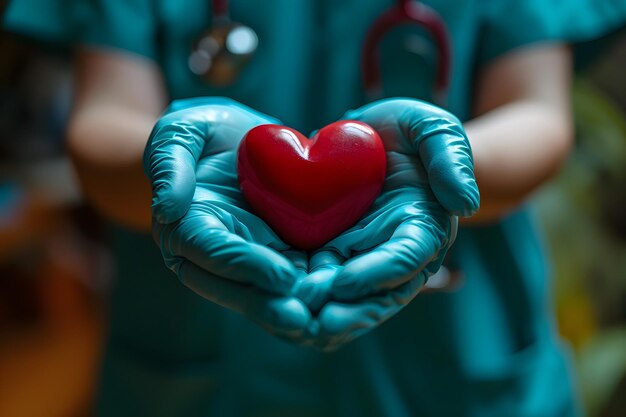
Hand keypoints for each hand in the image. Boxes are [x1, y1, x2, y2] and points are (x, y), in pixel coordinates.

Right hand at [144, 97, 311, 340]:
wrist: (238, 142)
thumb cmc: (202, 134)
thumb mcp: (180, 132)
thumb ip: (170, 165)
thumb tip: (166, 210)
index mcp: (187, 229)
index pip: (215, 251)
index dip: (246, 265)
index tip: (281, 275)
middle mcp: (213, 255)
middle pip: (237, 286)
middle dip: (269, 305)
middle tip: (303, 319)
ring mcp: (247, 258)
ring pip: (264, 293)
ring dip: (291, 308)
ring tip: (322, 321)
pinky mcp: (276, 255)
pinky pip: (291, 279)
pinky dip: (310, 293)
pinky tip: (336, 302)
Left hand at [295, 98, 479, 348]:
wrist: (366, 135)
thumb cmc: (405, 130)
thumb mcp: (430, 127)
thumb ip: (449, 156)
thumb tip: (465, 204)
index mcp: (423, 227)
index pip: (406, 259)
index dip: (377, 274)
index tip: (343, 283)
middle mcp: (393, 252)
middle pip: (378, 294)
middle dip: (349, 312)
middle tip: (315, 323)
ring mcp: (361, 257)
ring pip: (347, 299)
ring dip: (322, 314)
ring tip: (291, 321)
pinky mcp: (333, 254)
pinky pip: (320, 283)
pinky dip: (302, 298)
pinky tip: (276, 306)